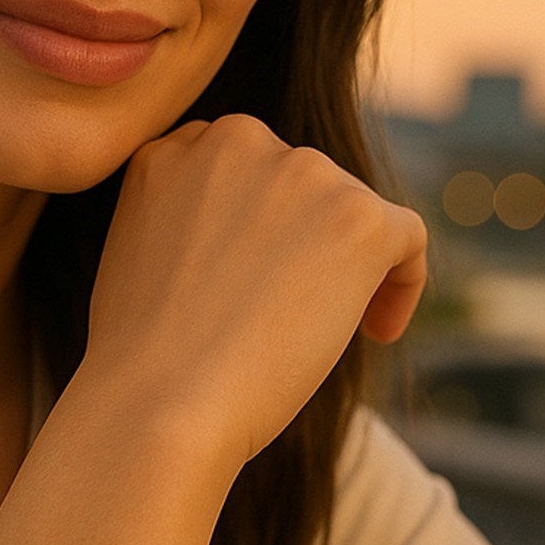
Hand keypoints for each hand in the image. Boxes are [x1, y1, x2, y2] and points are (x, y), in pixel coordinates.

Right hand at [82, 113, 426, 468]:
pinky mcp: (357, 217)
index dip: (256, 224)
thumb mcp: (138, 254)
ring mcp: (300, 173)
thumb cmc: (138, 358)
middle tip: (285, 315)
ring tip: (315, 334)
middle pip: (299, 183)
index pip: (238, 170)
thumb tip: (247, 236)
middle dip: (301, 241)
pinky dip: (401, 285)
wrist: (157, 403)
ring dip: (345, 267)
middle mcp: (237, 141)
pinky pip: (406, 238)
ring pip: (351, 210)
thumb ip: (186, 218)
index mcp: (174, 148)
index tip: (254, 279)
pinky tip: (377, 332)